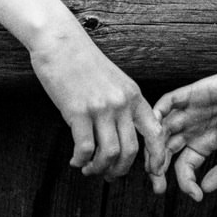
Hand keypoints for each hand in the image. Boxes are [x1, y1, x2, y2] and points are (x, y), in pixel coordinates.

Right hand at [27, 26, 165, 183]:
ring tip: (89, 170)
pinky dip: (80, 160)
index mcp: (133, 95)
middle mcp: (121, 103)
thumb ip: (120, 103)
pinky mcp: (78, 111)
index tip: (152, 172)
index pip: (155, 132)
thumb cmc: (82, 60)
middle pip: (130, 150)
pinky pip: (84, 148)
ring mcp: (100, 107)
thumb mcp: (113, 79)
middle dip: (120, 170)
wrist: (59, 40)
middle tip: (109, 176)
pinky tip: (75, 161)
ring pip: (109, 153)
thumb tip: (119, 133)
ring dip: (98, 168)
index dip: (156, 156)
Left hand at [153, 56, 216, 200]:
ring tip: (155, 164)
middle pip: (166, 149)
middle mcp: (194, 127)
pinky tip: (156, 130)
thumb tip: (206, 188)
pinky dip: (158, 114)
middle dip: (157, 168)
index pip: (185, 165)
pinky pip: (168, 102)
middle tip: (157, 184)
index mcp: (205, 142)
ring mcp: (191, 111)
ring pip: (161, 129)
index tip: (196, 195)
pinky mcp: (192, 94)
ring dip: (154, 146)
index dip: (186, 182)